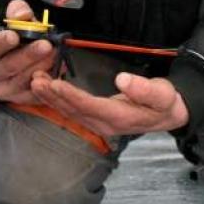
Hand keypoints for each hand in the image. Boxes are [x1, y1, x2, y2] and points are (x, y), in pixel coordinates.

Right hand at [0, 0, 56, 103]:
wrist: (22, 62)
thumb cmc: (17, 42)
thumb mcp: (16, 25)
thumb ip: (17, 15)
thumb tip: (22, 13)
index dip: (0, 42)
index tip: (14, 35)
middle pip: (9, 66)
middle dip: (29, 54)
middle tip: (46, 45)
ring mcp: (4, 91)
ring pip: (23, 79)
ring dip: (42, 66)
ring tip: (55, 54)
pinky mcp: (19, 100)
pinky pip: (35, 93)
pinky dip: (47, 81)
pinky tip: (57, 68)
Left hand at [30, 70, 188, 136]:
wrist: (168, 114)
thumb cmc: (165, 102)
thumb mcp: (163, 94)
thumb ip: (144, 89)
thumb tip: (123, 79)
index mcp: (119, 118)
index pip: (89, 106)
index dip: (70, 95)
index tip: (54, 83)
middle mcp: (105, 124)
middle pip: (74, 111)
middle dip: (53, 96)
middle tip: (35, 79)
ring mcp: (99, 124)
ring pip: (70, 112)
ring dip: (51, 98)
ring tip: (35, 82)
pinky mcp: (96, 120)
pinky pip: (72, 112)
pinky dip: (57, 100)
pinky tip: (47, 89)